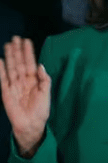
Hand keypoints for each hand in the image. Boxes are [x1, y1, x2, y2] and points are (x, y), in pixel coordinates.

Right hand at [0, 37, 50, 157]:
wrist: (31, 124)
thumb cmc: (41, 110)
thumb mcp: (46, 93)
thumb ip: (44, 79)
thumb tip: (40, 65)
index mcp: (34, 80)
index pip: (30, 63)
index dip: (28, 52)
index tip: (26, 41)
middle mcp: (23, 81)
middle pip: (19, 62)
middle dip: (17, 51)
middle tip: (15, 38)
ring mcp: (14, 86)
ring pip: (11, 68)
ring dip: (9, 56)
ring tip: (8, 45)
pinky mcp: (6, 92)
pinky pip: (2, 79)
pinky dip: (0, 70)